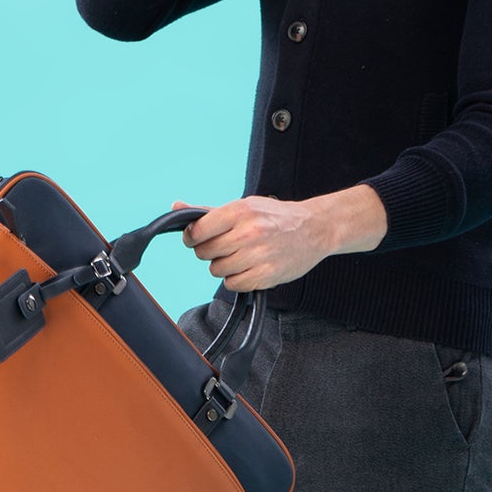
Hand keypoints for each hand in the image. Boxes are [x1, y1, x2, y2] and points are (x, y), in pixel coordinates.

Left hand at [173, 192, 342, 289]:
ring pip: (217, 270)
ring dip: (224, 266)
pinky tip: (249, 268)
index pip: (198, 231)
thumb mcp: (244, 206)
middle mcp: (249, 233)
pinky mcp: (267, 275)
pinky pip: (233, 285)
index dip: (193, 237)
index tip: (198, 238)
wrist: (315, 229)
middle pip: (205, 253)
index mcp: (240, 211)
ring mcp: (259, 255)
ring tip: (241, 256)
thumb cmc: (276, 217)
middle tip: (226, 246)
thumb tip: (176, 206)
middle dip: (210, 251)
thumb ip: (208, 212)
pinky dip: (237, 280)